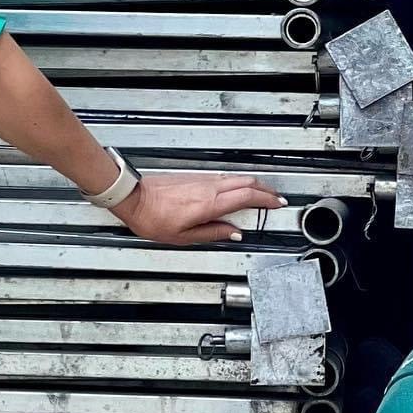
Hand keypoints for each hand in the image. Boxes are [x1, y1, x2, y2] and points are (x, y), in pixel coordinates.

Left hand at [112, 172, 286, 243]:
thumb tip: (233, 233)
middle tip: (275, 198)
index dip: (267, 199)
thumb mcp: (183, 236)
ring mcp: (201, 179)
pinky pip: (223, 178)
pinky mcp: (194, 176)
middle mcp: (209, 187)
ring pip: (235, 178)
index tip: (278, 204)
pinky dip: (237, 183)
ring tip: (260, 194)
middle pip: (246, 182)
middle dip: (265, 190)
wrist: (134, 198)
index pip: (248, 197)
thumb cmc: (152, 218)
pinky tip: (236, 190)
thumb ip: (212, 233)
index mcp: (210, 204)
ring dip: (252, 185)